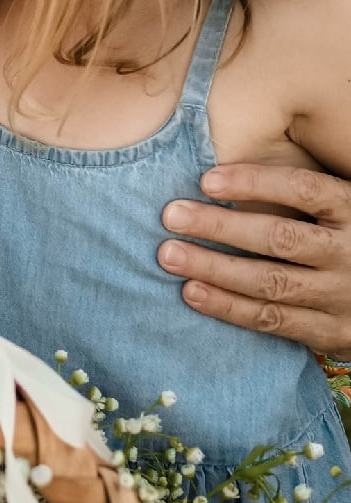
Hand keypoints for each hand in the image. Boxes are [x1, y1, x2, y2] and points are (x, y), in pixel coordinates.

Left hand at [158, 164, 350, 358]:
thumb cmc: (346, 239)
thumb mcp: (339, 211)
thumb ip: (301, 194)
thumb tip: (224, 170)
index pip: (303, 189)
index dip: (254, 183)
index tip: (206, 180)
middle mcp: (349, 252)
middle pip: (279, 237)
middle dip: (220, 226)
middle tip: (170, 216)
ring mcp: (342, 295)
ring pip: (270, 282)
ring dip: (214, 269)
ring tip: (170, 255)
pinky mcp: (331, 332)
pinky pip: (273, 320)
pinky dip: (229, 307)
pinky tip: (192, 293)